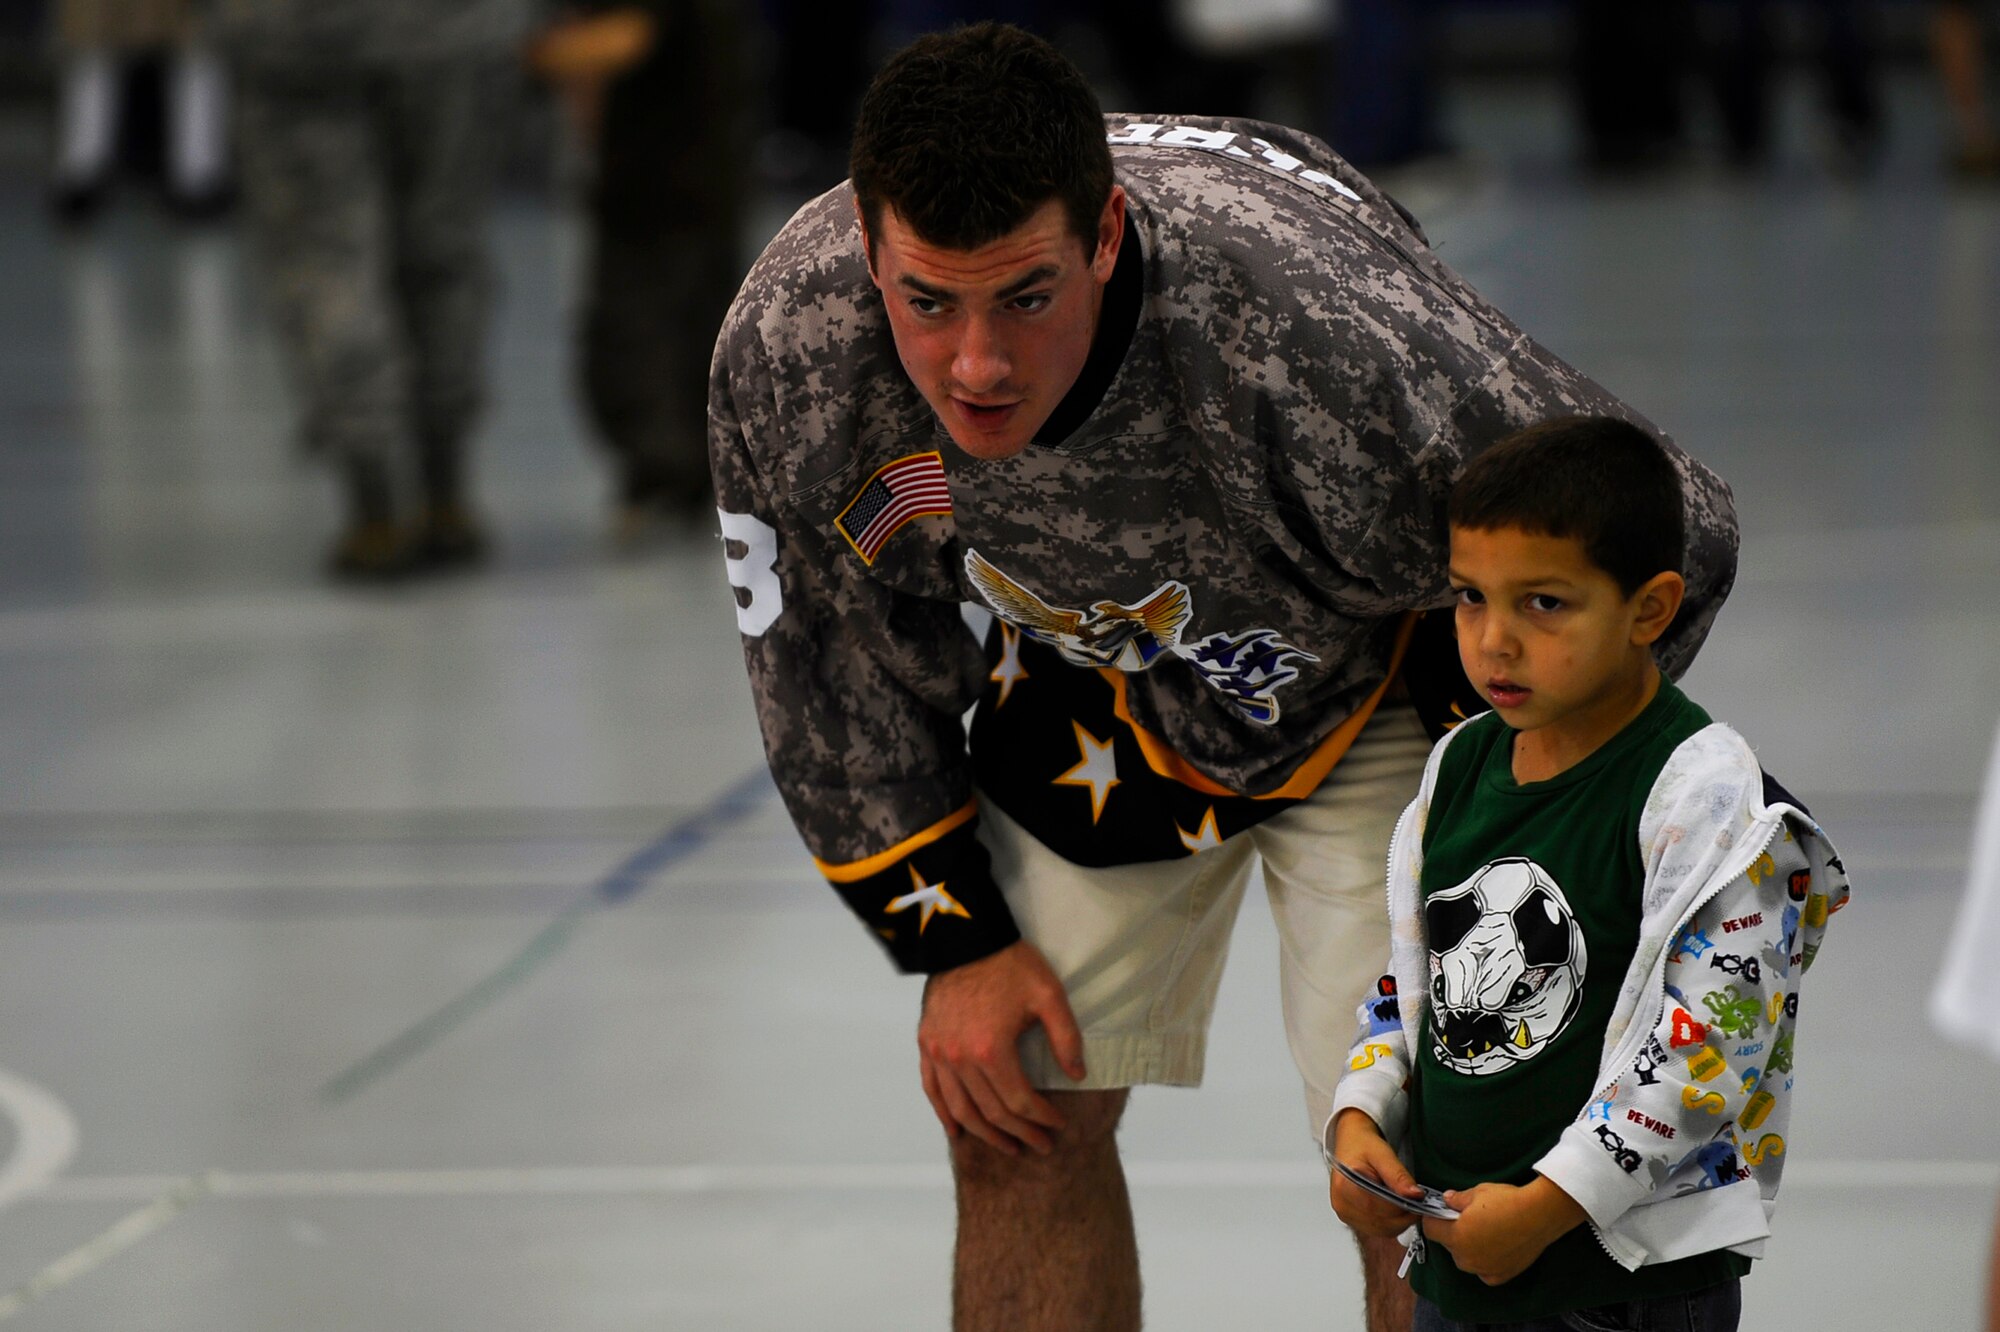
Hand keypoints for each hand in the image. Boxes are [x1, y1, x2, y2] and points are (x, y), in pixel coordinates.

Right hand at [918, 941, 1086, 1156]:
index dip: (1042, 1119)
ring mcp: (939, 1053)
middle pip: (991, 1112)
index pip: (1019, 1101)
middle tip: (1041, 1146)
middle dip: (1019, 1133)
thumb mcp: (1049, 995)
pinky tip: (957, 1132)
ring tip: (1008, 1146)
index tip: (1058, 1126)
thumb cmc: (1010, 964)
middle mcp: (960, 1059)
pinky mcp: (926, 1043)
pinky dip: (944, 1114)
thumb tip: (1077, 1075)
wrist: (966, 937)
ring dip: (985, 1133)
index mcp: (991, 1050)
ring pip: (960, 1109)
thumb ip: (1066, 1038)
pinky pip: (932, 1089)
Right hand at [1328, 1109, 1429, 1237]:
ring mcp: (1345, 1213)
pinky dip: (1391, 1224)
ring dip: (1399, 1222)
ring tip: (1407, 1205)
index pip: (1377, 1207)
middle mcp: (1341, 1203)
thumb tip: (1415, 1195)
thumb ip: (1398, 1176)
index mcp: (1345, 1185)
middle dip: (1403, 1216)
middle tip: (1417, 1203)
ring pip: (1381, 1230)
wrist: (1351, 1144)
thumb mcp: (1383, 1154)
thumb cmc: (1363, 1146)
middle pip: (1380, 1222)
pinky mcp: (1351, 1219)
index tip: (1418, 1200)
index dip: (1401, 1207)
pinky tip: (1396, 1210)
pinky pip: (1377, 1230)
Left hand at [1421, 1178, 1586, 1284]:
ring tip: (1485, 1231)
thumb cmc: (1508, 1202)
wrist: (1540, 1215)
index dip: (1433, 1219)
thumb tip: (1447, 1199)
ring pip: (1466, 1259)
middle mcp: (1467, 1258)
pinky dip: (1486, 1261)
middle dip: (1453, 1232)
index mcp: (1456, 1236)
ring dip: (1469, 1248)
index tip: (1439, 1213)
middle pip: (1449, 1245)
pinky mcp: (1501, 1275)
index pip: (1431, 1229)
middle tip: (1467, 1219)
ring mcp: (1484, 1269)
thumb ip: (1457, 1199)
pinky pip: (1484, 1270)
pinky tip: (1495, 1247)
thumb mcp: (1477, 1193)